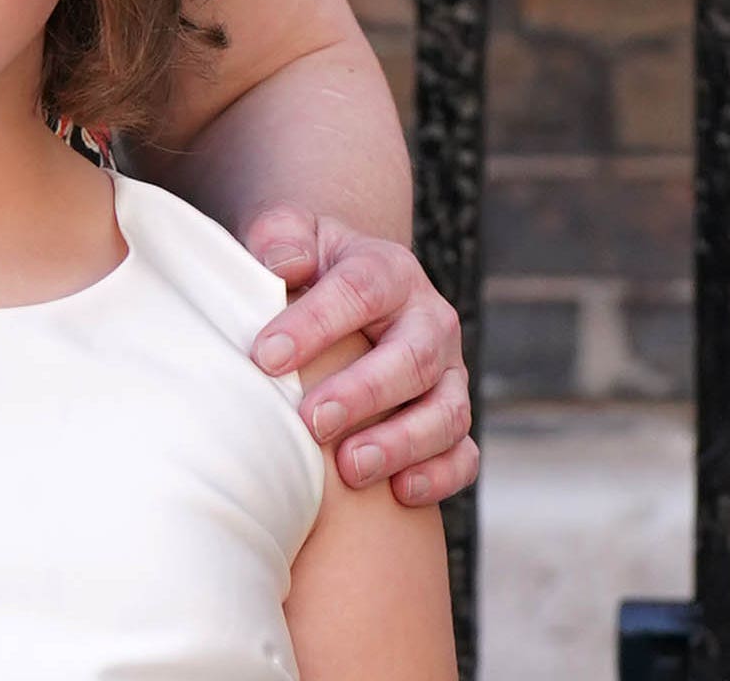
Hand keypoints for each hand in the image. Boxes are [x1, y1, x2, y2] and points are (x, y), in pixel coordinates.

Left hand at [242, 205, 477, 506]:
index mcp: (388, 271)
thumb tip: (284, 264)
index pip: (360, 291)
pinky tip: (400, 492)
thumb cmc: (306, 270)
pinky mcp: (453, 419)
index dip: (314, 324)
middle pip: (412, 357)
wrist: (346, 293)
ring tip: (351, 467)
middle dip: (363, 393)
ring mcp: (449, 374)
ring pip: (446, 411)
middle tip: (312, 421)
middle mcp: (429, 321)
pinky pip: (464, 455)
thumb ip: (281, 239)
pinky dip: (441, 476)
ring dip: (402, 443)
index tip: (265, 357)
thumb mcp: (291, 237)